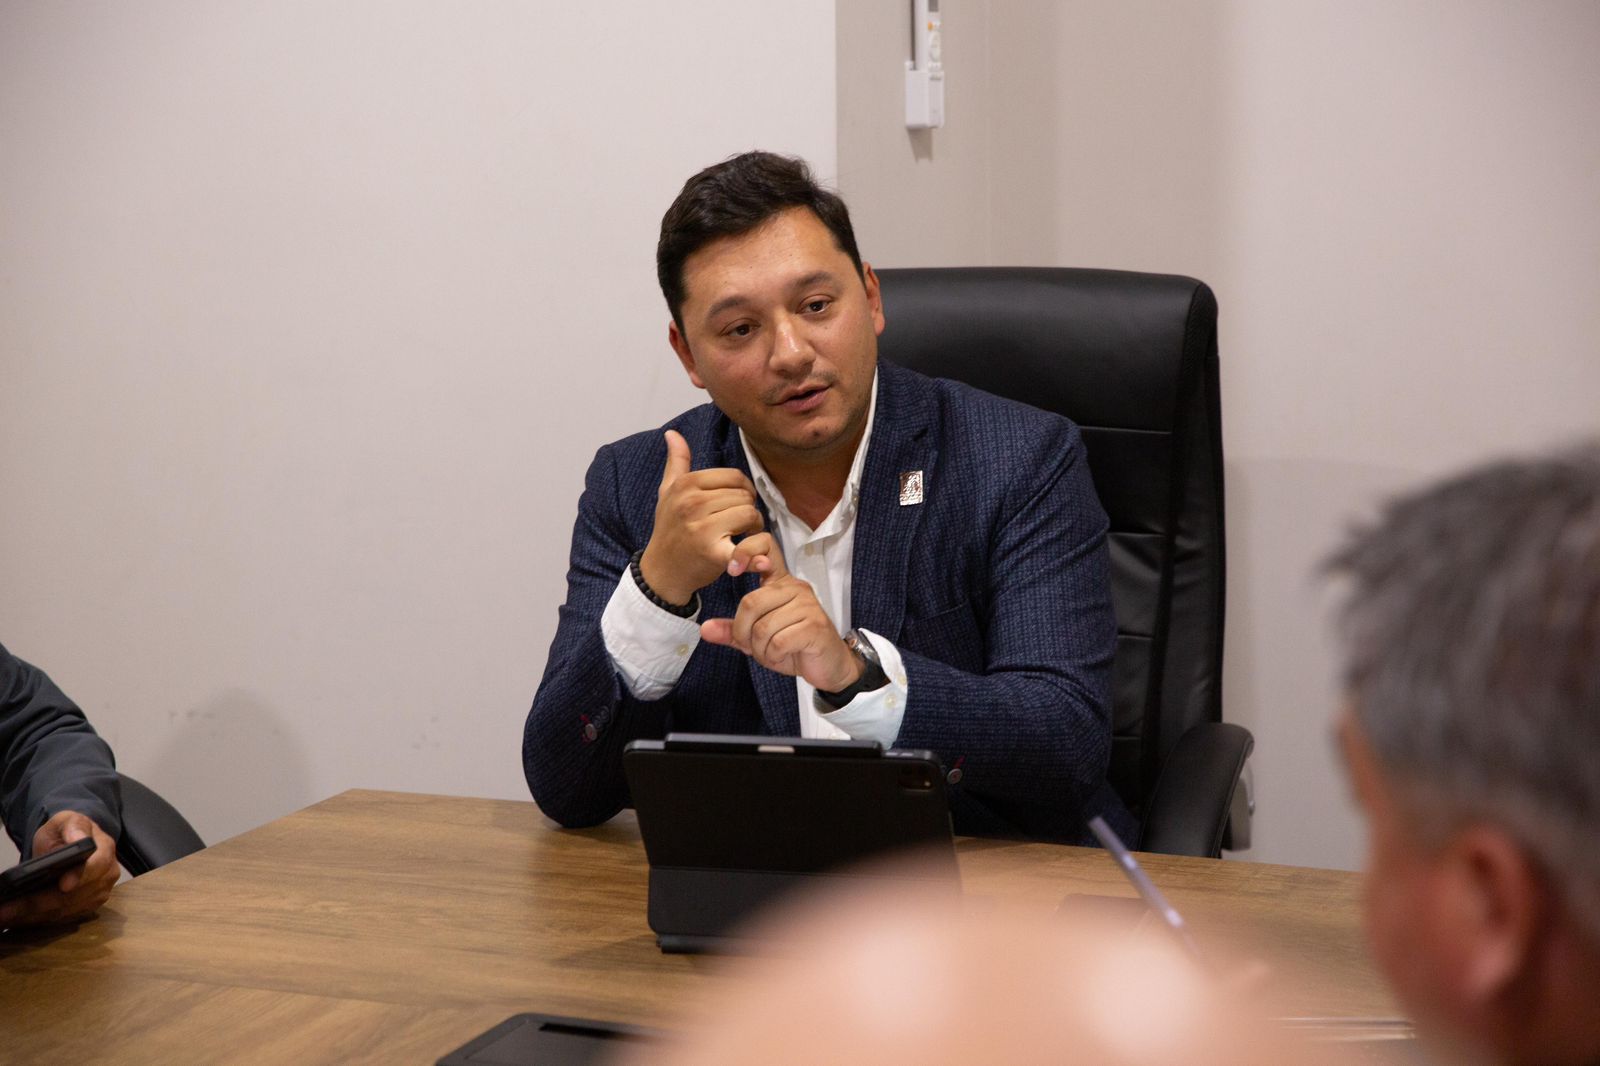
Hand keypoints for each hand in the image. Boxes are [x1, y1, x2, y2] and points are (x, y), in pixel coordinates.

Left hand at [0, 810, 118, 927]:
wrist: (73, 843)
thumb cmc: (67, 832)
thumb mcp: (67, 820)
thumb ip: (73, 827)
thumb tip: (78, 839)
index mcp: (105, 850)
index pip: (95, 866)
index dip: (79, 877)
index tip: (62, 886)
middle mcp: (107, 875)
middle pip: (74, 896)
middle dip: (39, 903)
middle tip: (7, 910)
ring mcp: (99, 894)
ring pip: (65, 911)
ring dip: (34, 916)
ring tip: (5, 916)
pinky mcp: (88, 907)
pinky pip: (62, 918)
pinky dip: (39, 920)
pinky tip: (17, 920)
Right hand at [639, 430, 764, 604]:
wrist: (661, 571)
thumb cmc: (668, 529)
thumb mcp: (667, 492)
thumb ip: (676, 462)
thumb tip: (672, 433)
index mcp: (686, 484)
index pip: (734, 476)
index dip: (743, 490)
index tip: (736, 504)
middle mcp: (693, 503)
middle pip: (744, 496)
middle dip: (748, 509)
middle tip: (739, 524)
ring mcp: (702, 528)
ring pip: (750, 515)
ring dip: (752, 528)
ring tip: (740, 536)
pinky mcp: (713, 553)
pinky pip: (746, 545)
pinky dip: (755, 555)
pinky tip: (759, 560)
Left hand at [701, 533, 862, 691]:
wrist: (830, 666)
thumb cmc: (795, 647)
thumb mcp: (758, 639)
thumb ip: (733, 631)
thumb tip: (705, 628)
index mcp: (781, 583)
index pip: (766, 545)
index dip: (745, 551)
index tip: (733, 570)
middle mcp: (796, 588)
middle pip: (751, 602)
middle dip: (743, 633)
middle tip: (752, 646)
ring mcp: (807, 606)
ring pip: (763, 627)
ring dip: (760, 649)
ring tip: (771, 653)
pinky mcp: (815, 626)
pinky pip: (778, 642)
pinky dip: (774, 656)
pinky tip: (782, 656)